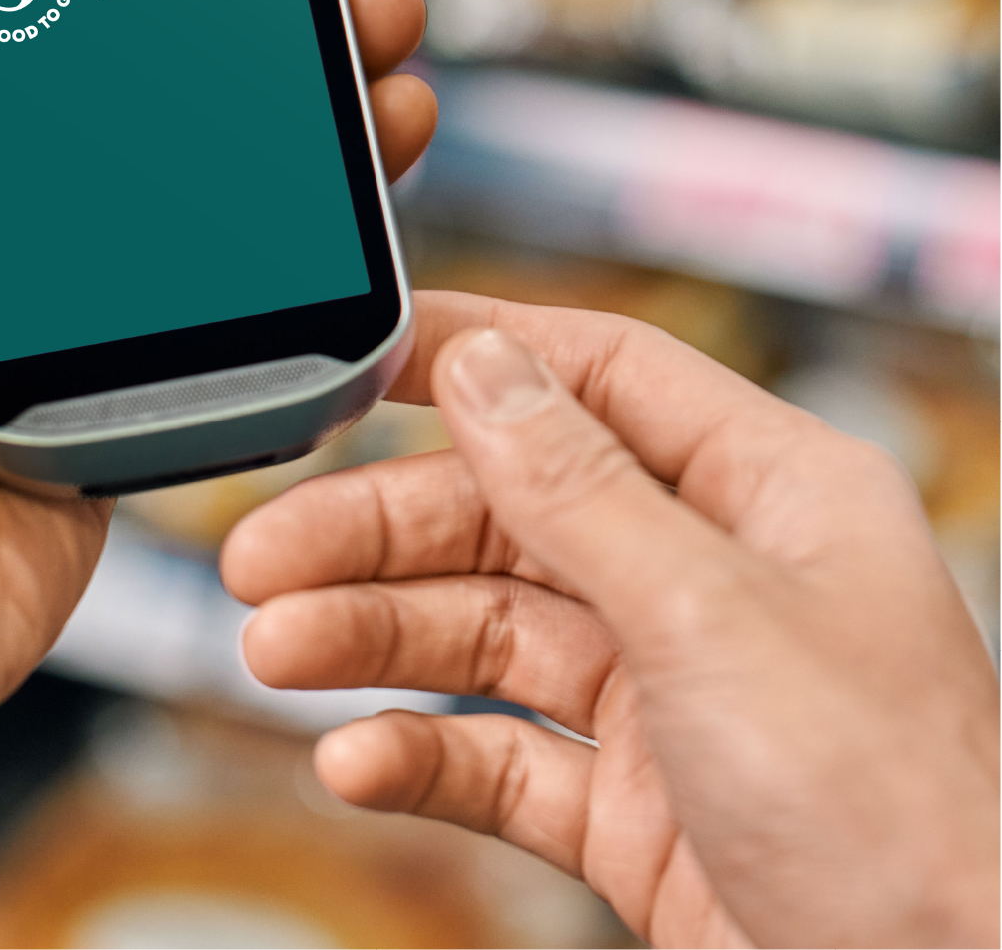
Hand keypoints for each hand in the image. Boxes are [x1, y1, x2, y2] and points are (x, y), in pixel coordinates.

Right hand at [223, 294, 999, 949]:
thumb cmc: (913, 823)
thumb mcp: (713, 619)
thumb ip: (578, 488)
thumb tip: (480, 364)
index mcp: (763, 492)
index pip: (594, 374)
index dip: (470, 356)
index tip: (352, 361)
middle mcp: (708, 575)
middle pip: (506, 511)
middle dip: (378, 531)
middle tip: (266, 554)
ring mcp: (667, 690)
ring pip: (483, 630)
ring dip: (372, 639)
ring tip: (277, 652)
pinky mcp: (634, 802)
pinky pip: (499, 753)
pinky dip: (420, 754)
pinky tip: (356, 760)